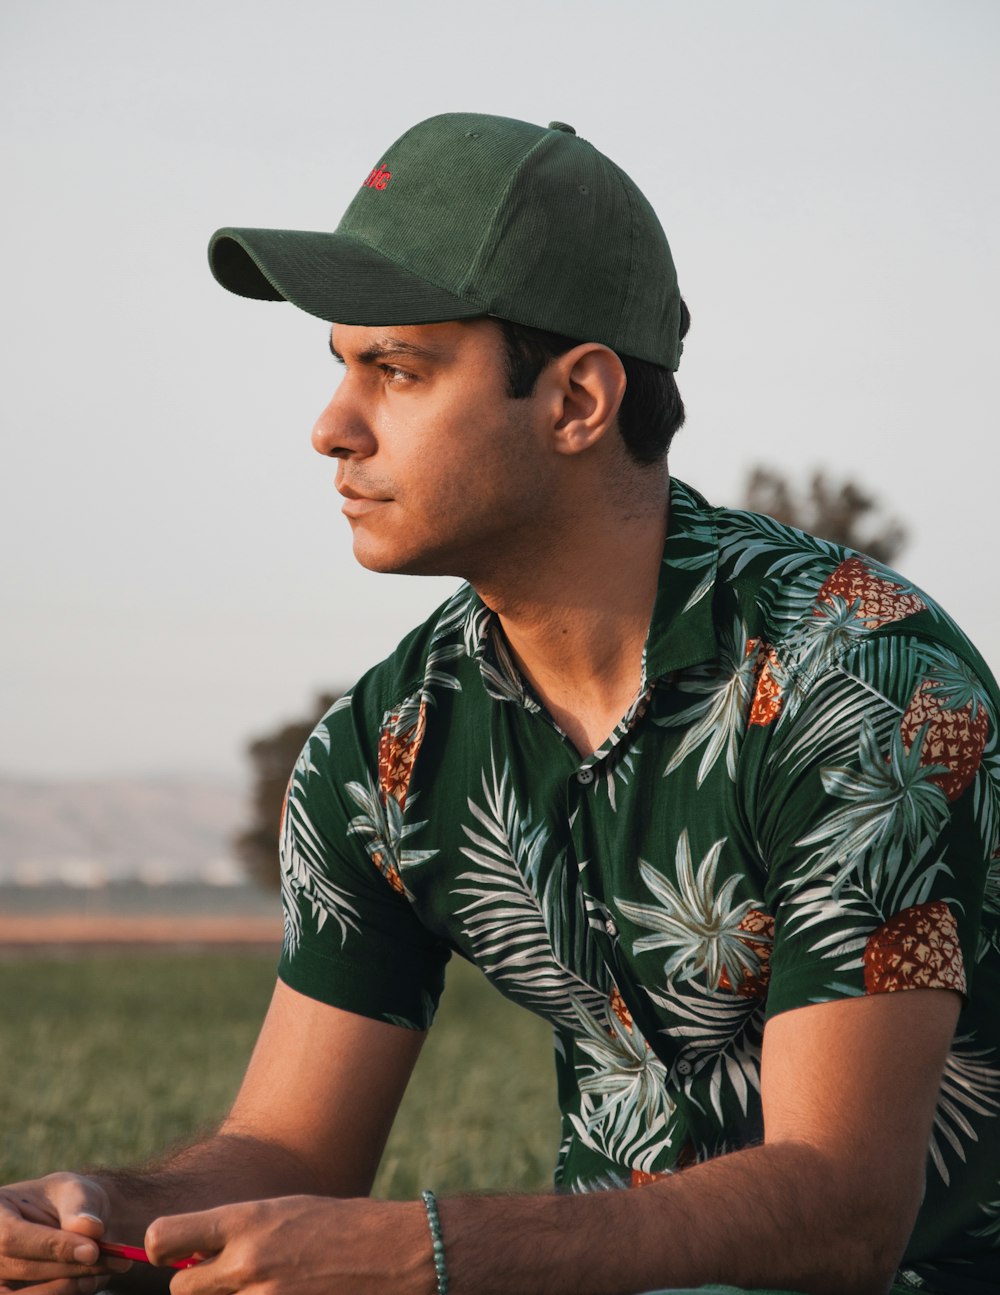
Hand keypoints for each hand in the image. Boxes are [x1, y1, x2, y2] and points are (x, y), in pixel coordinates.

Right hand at [0, 1173, 130, 1294]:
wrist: (68, 1220)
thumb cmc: (67, 1200)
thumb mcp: (74, 1191)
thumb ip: (80, 1208)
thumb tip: (91, 1229)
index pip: (12, 1237)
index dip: (52, 1247)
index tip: (93, 1250)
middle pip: (23, 1270)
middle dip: (72, 1268)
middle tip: (115, 1261)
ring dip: (69, 1287)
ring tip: (104, 1272)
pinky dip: (66, 1294)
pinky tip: (90, 1282)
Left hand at [146, 1195, 430, 1294]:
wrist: (398, 1254)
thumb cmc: (344, 1225)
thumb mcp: (287, 1212)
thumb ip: (240, 1232)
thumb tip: (195, 1255)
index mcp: (247, 1221)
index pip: (163, 1237)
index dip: (160, 1249)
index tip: (175, 1254)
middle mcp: (247, 1262)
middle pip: (180, 1288)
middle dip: (198, 1286)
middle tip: (229, 1279)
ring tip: (268, 1286)